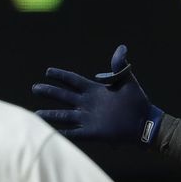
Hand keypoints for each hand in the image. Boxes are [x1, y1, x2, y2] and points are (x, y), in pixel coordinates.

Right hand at [32, 45, 164, 144]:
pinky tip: (52, 133)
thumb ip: (120, 66)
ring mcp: (89, 118)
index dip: (60, 76)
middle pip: (64, 96)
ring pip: (65, 115)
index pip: (72, 81)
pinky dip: (63, 133)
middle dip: (50, 92)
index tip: (48, 71)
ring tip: (36, 114)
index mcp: (94, 90)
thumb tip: (122, 48)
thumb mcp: (128, 80)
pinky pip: (75, 133)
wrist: (145, 122)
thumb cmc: (137, 101)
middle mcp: (88, 103)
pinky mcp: (93, 132)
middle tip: (35, 88)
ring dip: (51, 115)